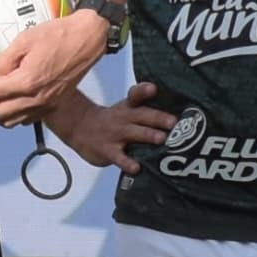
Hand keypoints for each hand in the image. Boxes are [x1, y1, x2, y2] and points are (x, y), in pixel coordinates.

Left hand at [0, 6, 111, 118]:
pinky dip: (11, 116)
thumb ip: (4, 60)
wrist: (88, 39)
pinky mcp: (53, 105)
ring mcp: (46, 105)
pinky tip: (3, 105)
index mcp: (26, 82)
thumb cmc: (56, 35)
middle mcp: (36, 99)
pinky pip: (26, 119)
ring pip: (11, 121)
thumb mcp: (24, 39)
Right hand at [40, 76, 176, 172]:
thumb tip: (177, 118)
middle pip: (141, 115)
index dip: (144, 91)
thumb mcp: (125, 109)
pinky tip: (136, 168)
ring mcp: (114, 135)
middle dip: (157, 118)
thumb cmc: (112, 120)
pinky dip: (127, 163)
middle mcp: (123, 119)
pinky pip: (118, 157)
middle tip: (173, 123)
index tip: (153, 88)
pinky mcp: (107, 151)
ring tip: (161, 139)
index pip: (135, 95)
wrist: (79, 128)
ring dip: (148, 135)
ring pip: (133, 134)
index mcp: (128, 107)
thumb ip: (146, 109)